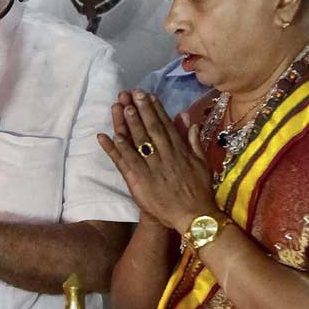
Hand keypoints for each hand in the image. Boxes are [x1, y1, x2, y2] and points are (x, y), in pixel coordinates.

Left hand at [97, 90, 217, 233]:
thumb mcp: (201, 162)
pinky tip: (107, 136)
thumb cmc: (198, 190)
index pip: (165, 125)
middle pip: (151, 129)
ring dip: (128, 124)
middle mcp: (165, 155)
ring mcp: (151, 167)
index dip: (155, 109)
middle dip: (141, 110)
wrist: (193, 216)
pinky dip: (116, 150)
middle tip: (132, 93)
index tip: (147, 94)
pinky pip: (126, 162)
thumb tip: (188, 118)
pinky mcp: (140, 180)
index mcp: (179, 150)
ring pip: (138, 142)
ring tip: (120, 107)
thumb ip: (194, 140)